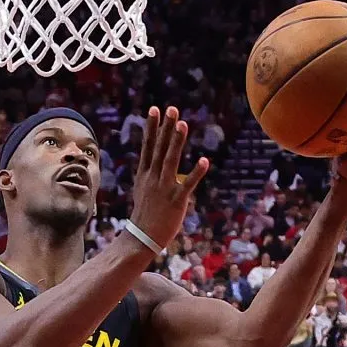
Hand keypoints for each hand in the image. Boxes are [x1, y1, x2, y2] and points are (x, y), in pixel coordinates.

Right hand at [129, 107, 209, 247]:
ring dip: (177, 142)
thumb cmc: (145, 214)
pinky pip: (187, 184)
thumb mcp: (142, 189)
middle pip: (160, 148)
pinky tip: (205, 161)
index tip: (155, 109)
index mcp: (144, 174)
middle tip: (172, 109)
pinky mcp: (176, 200)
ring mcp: (164, 188)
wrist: (142, 237)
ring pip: (171, 161)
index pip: (148, 146)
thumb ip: (149, 174)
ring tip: (183, 124)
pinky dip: (196, 173)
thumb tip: (151, 162)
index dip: (152, 127)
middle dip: (166, 128)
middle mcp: (153, 177)